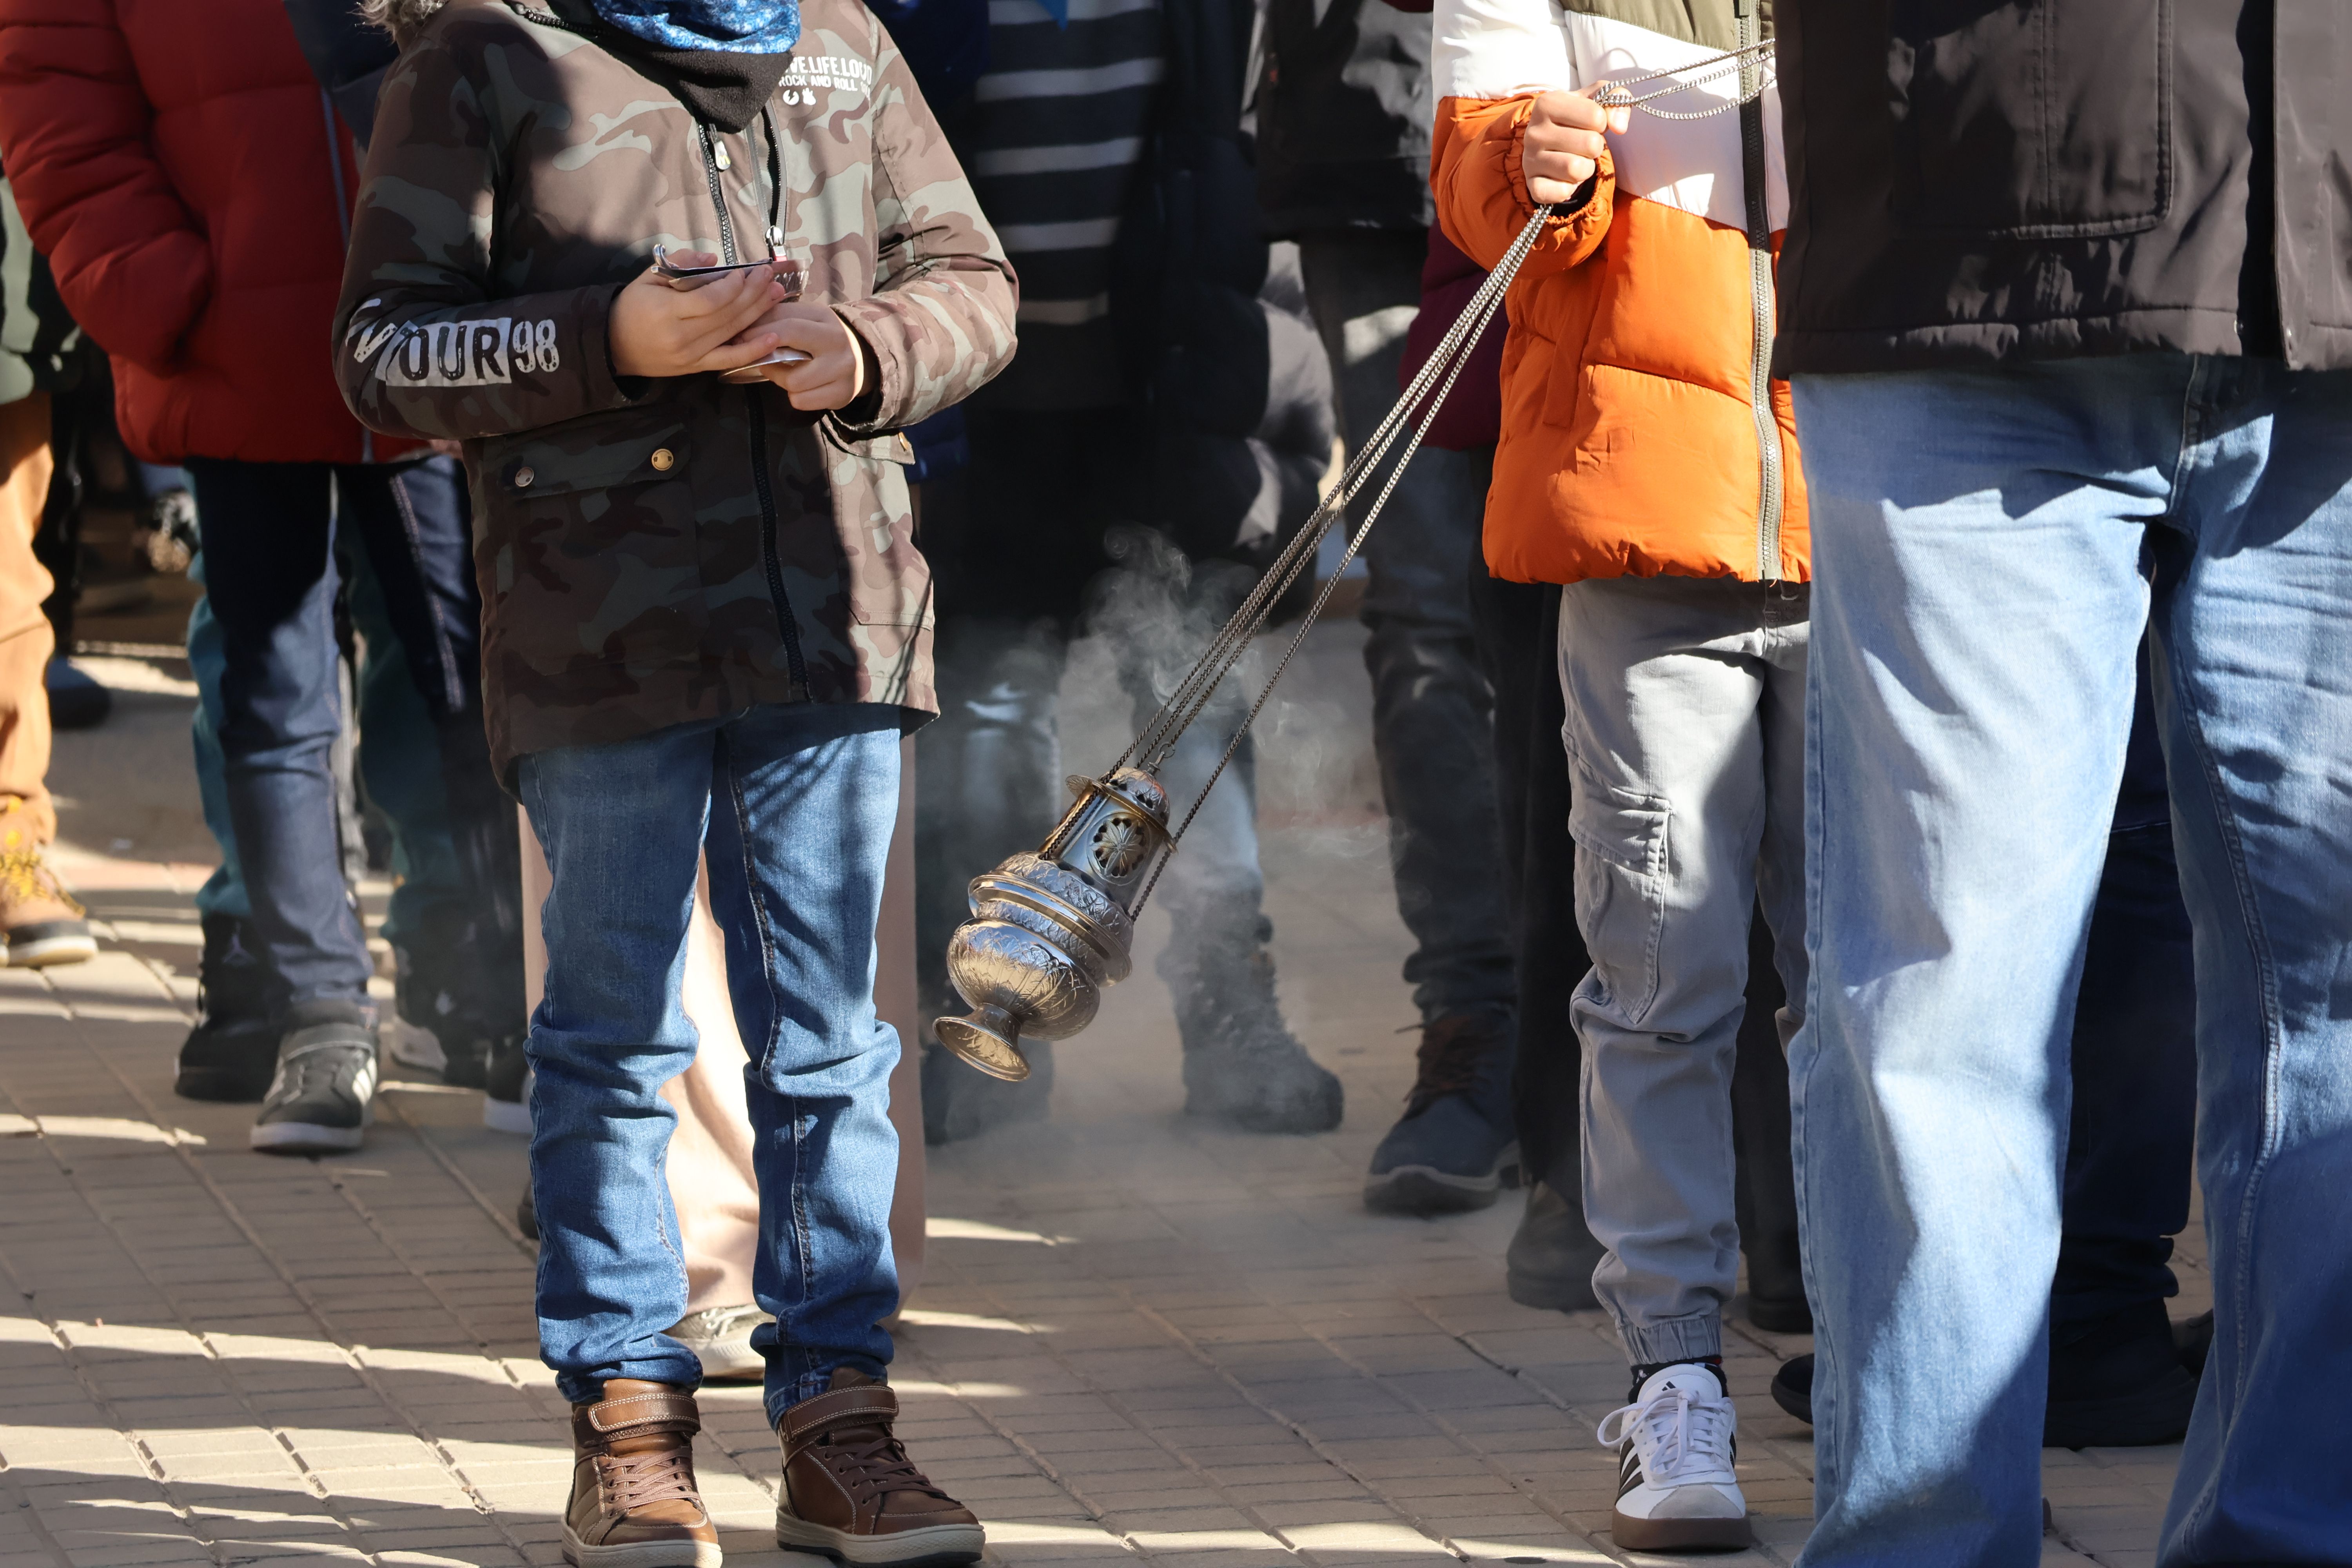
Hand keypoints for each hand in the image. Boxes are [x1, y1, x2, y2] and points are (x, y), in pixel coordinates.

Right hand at [608, 251, 789, 377]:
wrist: (614, 345)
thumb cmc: (632, 307)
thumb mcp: (648, 277)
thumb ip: (679, 264)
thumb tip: (712, 260)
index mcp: (666, 311)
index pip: (709, 300)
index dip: (732, 287)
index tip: (744, 272)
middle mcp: (681, 336)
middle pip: (726, 315)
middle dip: (752, 293)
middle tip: (770, 277)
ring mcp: (691, 355)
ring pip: (731, 333)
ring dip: (757, 313)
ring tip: (776, 294)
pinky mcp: (696, 367)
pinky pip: (729, 360)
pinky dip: (753, 350)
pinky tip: (773, 338)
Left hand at [736, 303, 867, 410]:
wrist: (860, 358)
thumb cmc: (820, 337)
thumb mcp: (804, 318)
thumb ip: (777, 317)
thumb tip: (742, 324)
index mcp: (825, 318)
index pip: (787, 325)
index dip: (758, 333)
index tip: (739, 337)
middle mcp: (838, 342)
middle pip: (788, 355)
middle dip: (765, 357)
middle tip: (755, 357)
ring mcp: (843, 370)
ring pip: (793, 383)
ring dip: (780, 379)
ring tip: (783, 372)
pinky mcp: (842, 394)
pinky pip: (802, 401)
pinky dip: (795, 396)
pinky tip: (800, 386)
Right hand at [1523, 86, 1629, 205]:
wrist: (1549, 143)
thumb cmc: (1577, 117)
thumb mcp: (1596, 99)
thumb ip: (1616, 99)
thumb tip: (1619, 127)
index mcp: (1547, 104)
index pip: (1596, 117)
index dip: (1602, 123)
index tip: (1589, 124)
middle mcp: (1534, 132)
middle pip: (1590, 144)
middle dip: (1596, 147)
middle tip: (1584, 145)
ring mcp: (1530, 160)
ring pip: (1576, 170)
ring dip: (1586, 168)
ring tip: (1576, 159)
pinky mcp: (1532, 185)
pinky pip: (1561, 192)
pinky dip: (1570, 188)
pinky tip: (1565, 178)